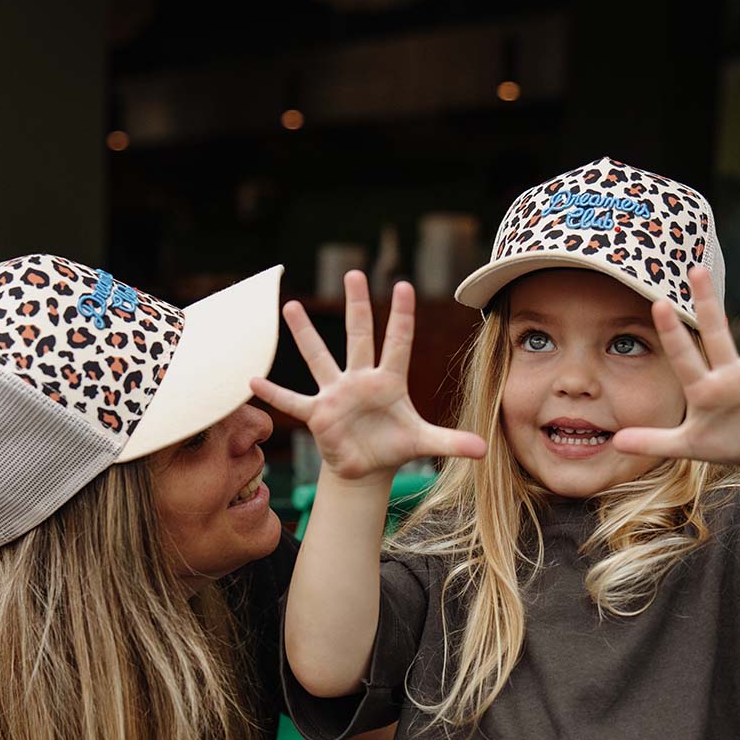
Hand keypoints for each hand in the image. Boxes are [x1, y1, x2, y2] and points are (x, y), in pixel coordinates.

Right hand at [251, 271, 486, 480]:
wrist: (366, 466)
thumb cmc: (393, 447)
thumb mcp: (425, 443)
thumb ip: (452, 442)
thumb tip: (485, 449)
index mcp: (389, 381)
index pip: (398, 342)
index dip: (401, 316)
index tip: (403, 286)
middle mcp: (361, 380)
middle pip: (359, 336)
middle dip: (357, 306)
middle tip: (354, 273)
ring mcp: (337, 394)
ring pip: (320, 358)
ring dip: (306, 334)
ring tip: (291, 306)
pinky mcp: (319, 414)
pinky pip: (293, 402)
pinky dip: (274, 394)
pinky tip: (254, 380)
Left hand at [613, 265, 739, 468]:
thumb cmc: (721, 442)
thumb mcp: (684, 446)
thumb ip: (652, 441)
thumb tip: (616, 442)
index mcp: (703, 388)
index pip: (683, 356)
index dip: (672, 332)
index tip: (657, 303)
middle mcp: (729, 373)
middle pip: (715, 332)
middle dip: (706, 302)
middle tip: (695, 267)